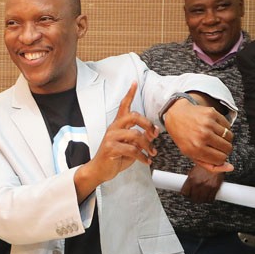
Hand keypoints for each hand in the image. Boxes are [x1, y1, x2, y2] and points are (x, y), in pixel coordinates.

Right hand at [74, 82, 158, 201]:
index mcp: (118, 125)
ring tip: (152, 153)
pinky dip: (142, 156)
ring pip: (135, 135)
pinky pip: (132, 149)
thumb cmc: (115, 157)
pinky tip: (145, 160)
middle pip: (133, 116)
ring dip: (148, 146)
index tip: (135, 83)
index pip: (123, 105)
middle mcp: (114, 128)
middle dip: (147, 124)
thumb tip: (153, 134)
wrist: (100, 170)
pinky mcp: (111, 148)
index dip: (129, 94)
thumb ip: (140, 138)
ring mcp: (111, 137)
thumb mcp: (130, 146)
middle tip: (154, 133)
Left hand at [164, 96, 233, 173]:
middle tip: (214, 144)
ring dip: (224, 138)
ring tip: (214, 136)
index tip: (214, 153)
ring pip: (230, 137)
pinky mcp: (212, 113)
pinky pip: (228, 125)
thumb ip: (211, 166)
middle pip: (228, 148)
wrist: (176, 116)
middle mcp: (203, 135)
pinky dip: (223, 128)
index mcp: (197, 149)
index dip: (219, 157)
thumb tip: (230, 167)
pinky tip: (213, 127)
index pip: (222, 159)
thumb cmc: (184, 137)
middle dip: (223, 149)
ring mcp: (208, 123)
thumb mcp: (192, 155)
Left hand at [181, 165, 223, 202]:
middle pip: (193, 198)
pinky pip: (210, 198)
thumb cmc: (204, 166)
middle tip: (195, 197)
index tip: (187, 195)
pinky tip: (208, 196)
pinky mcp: (215, 187)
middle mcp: (198, 183)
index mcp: (191, 179)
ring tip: (202, 197)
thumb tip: (187, 188)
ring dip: (201, 200)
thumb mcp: (193, 172)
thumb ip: (190, 181)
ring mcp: (207, 186)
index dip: (186, 195)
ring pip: (202, 200)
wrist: (215, 162)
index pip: (184, 193)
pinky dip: (209, 199)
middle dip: (193, 198)